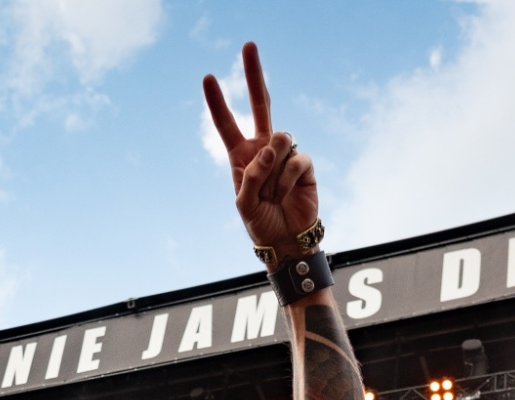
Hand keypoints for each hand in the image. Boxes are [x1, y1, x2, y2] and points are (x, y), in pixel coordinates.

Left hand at [202, 43, 318, 256]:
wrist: (286, 240)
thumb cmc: (260, 221)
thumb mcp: (243, 203)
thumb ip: (250, 175)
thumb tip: (269, 149)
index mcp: (241, 156)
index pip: (227, 124)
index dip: (218, 102)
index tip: (209, 77)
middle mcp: (264, 149)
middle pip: (261, 104)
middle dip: (253, 74)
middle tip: (249, 45)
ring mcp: (286, 154)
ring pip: (279, 138)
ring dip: (272, 168)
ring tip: (271, 192)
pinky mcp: (305, 164)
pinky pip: (294, 160)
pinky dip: (285, 181)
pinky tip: (284, 195)